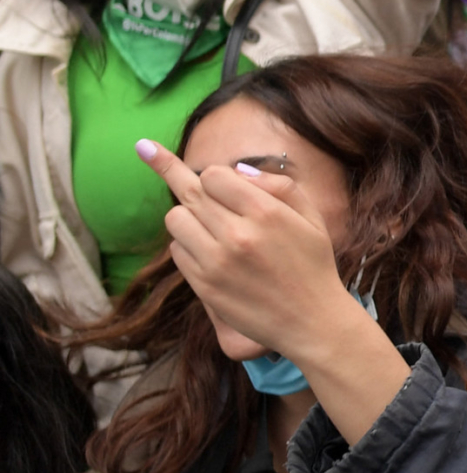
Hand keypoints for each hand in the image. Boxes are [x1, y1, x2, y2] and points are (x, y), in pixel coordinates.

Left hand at [138, 141, 363, 362]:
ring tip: (208, 226)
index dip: (213, 176)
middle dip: (182, 180)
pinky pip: (177, 251)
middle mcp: (238, 234)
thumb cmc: (313, 265)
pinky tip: (211, 253)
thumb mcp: (312, 217)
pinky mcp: (205, 285)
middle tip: (146, 150)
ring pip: (175, 219)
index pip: (212, 175)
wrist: (312, 321)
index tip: (213, 179)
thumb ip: (280, 185)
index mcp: (266, 212)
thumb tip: (237, 170)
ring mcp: (217, 262)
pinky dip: (188, 247)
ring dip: (187, 217)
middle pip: (189, 192)